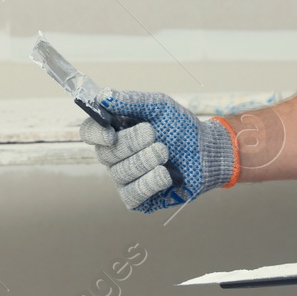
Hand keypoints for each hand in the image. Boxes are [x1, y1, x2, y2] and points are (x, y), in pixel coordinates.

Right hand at [78, 90, 235, 212]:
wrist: (207, 151)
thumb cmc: (181, 127)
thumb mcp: (159, 106)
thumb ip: (132, 101)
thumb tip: (104, 96)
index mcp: (115, 131)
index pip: (89, 133)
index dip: (96, 134)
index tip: (111, 133)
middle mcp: (115, 156)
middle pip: (106, 153)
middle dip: (132, 143)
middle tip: (154, 135)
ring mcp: (125, 178)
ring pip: (120, 173)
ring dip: (146, 160)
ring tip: (166, 152)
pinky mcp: (138, 199)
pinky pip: (132, 194)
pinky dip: (150, 182)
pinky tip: (166, 174)